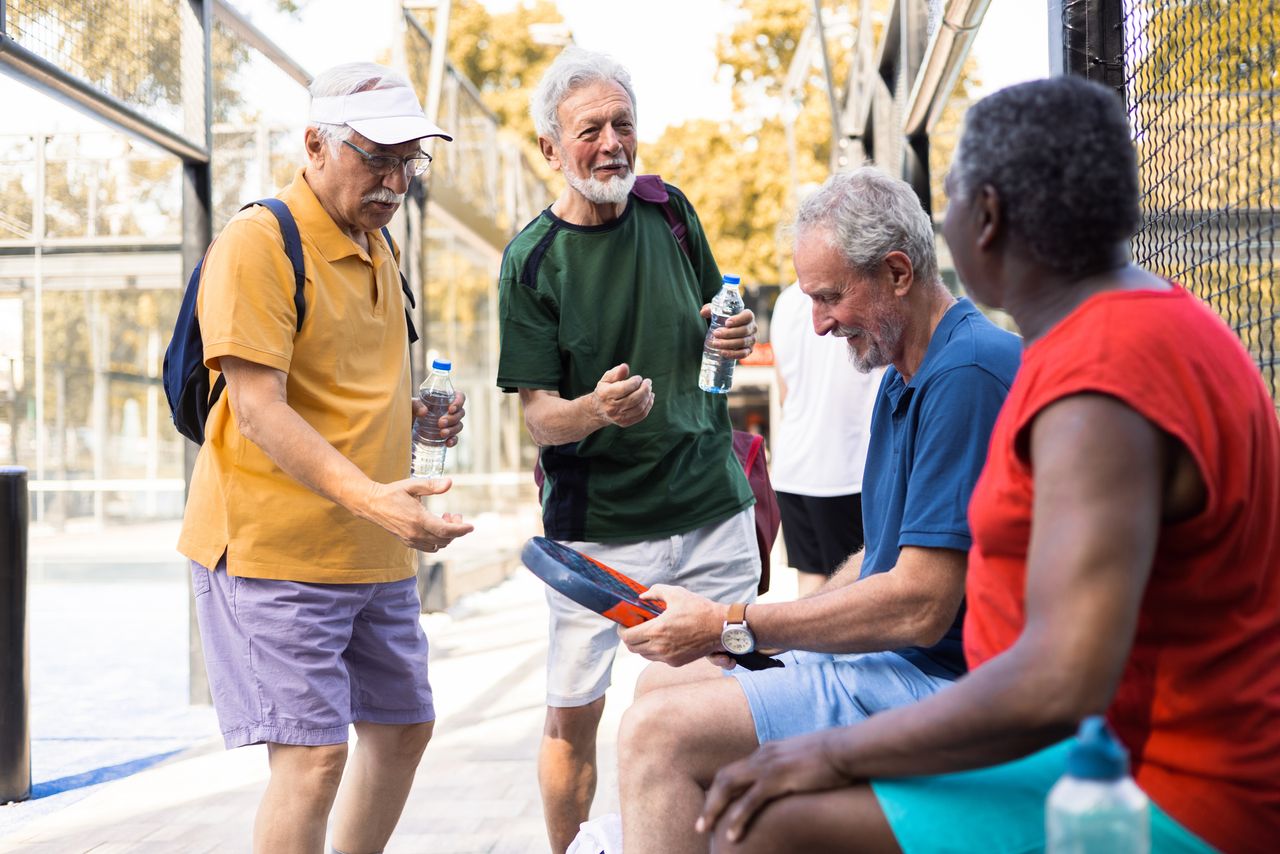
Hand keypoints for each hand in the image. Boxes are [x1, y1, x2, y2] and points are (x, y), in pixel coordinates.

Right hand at [362, 476, 474, 551]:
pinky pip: (429, 547)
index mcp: (418, 519)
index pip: (446, 531)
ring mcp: (411, 540)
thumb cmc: (393, 492)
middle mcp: (415, 533)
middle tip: (454, 514)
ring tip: (445, 518)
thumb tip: (450, 483)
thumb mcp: (412, 485)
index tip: (471, 526)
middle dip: (456, 528)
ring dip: (447, 535)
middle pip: (445, 539)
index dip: (461, 530)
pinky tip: (436, 526)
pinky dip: (438, 540)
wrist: (372, 504)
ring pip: (438, 545)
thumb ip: (432, 485)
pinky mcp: (408, 542)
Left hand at [412, 391, 466, 447]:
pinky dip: (453, 440)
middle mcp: (447, 411)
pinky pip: (455, 438)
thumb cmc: (407, 413)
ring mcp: (448, 424)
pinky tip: (448, 443)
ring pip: (459, 425)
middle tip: (440, 423)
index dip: (459, 401)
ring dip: (453, 430)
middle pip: (460, 413)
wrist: (403, 430)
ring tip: (442, 433)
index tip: (451, 409)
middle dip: (453, 419)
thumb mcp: (408, 407)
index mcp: (442, 400)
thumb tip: (424, 411)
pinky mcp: (446, 436)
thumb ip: (414, 405)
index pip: (459, 397)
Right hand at [590, 363, 653, 428]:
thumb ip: (616, 372)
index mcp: (605, 395)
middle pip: (633, 399)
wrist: (598, 410)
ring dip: (648, 397)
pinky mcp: (624, 423)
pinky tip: (650, 397)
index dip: (634, 382)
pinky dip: (648, 405)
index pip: (623, 388)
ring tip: (649, 388)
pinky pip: (641, 415)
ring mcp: (618, 417)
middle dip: (644, 389)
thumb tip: (625, 367)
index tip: (638, 378)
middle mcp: (611, 408)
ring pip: (639, 408)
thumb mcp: (606, 379)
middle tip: (648, 382)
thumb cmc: (605, 390)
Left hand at [620, 584, 724, 666]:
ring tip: (648, 632)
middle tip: (634, 627)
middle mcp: (660, 647)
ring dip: (642, 645)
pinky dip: (655, 650)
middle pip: (633, 648)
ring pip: (644, 655)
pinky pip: (658, 658)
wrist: (721, 627)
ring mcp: (668, 657)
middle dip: (630, 637)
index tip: (624, 624)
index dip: (622, 630)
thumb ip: (655, 592)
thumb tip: (643, 596)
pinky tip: (662, 638)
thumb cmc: (699, 609)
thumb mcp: (676, 593)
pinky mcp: (677, 662)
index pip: (628, 637)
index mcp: (657, 630)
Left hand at [697, 729, 853, 843]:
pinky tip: (733, 834)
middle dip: (709, 802)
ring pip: (728, 787)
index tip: (713, 809)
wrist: (846, 748)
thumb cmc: (832, 757)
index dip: (720, 791)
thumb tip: (792, 781)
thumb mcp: (804, 761)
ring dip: (714, 809)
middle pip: (724, 777)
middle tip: (701, 824)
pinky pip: (750, 801)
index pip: (734, 770)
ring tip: (705, 830)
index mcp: (767, 751)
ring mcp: (768, 766)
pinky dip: (738, 817)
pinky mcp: (778, 778)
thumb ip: (791, 769)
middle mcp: (762, 756)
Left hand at [699, 306, 756, 360]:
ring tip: (715, 344)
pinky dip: (733, 354)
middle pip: (744, 331)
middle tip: (715, 333)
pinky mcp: (749, 350)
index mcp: (748, 316)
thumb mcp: (718, 312)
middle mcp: (753, 327)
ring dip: (728, 344)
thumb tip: (703, 312)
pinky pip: (743, 354)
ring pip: (742, 342)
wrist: (728, 333)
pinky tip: (723, 352)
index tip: (726, 323)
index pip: (747, 316)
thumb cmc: (724, 320)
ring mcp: (752, 340)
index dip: (738, 320)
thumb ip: (710, 309)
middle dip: (729, 333)